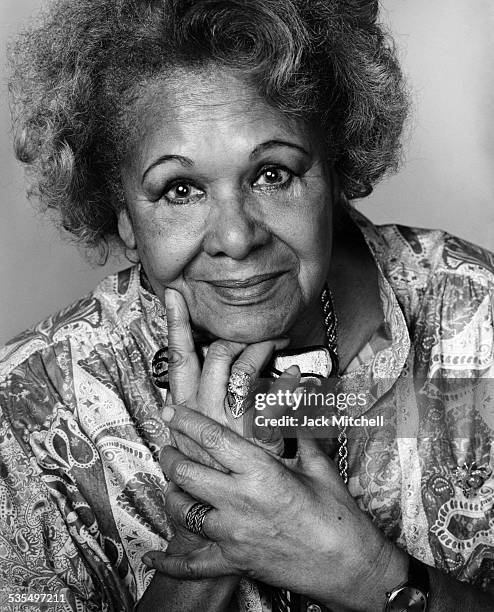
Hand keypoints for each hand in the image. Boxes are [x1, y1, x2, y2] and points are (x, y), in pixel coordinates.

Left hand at [145, 403, 406, 610]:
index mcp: (261, 472)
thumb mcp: (319, 467)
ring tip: (171, 484)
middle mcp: (240, 502)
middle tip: (168, 447)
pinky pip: (193, 565)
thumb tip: (294, 408)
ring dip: (171, 495)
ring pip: (182, 512)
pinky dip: (170, 562)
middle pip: (187, 473)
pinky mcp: (234, 562)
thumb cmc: (338, 517)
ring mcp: (233, 535)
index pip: (213, 439)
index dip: (187, 422)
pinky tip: (154, 556)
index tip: (170, 412)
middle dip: (171, 456)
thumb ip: (299, 435)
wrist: (349, 568)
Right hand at [163, 287, 294, 463]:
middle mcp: (203, 411)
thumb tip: (201, 364)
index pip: (177, 358)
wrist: (228, 505)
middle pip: (217, 354)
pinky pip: (275, 399)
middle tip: (258, 329)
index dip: (175, 324)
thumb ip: (194, 400)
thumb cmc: (214, 464)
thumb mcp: (192, 432)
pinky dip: (290, 384)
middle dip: (239, 334)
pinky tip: (301, 377)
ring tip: (278, 345)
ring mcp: (228, 422)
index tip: (175, 295)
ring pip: (243, 367)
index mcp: (185, 408)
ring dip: (263, 349)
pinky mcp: (254, 437)